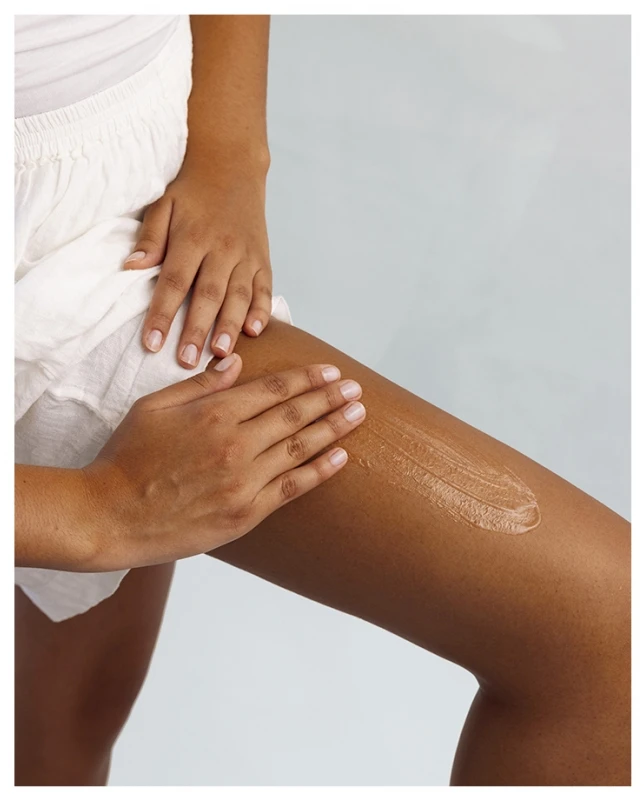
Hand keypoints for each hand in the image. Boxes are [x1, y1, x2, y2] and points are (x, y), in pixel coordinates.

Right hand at [82, 357, 365, 570]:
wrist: (109, 516)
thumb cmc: (127, 458)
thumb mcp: (154, 407)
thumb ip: (199, 384)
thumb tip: (235, 361)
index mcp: (213, 413)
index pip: (273, 389)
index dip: (307, 379)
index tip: (331, 372)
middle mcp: (235, 444)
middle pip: (295, 414)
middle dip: (330, 398)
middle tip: (356, 389)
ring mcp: (243, 481)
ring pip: (300, 448)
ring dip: (334, 428)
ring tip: (359, 414)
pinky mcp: (245, 513)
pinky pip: (292, 487)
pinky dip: (320, 470)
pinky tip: (341, 456)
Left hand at [123, 149, 271, 366]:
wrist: (233, 165)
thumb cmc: (192, 191)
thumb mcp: (163, 205)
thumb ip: (150, 237)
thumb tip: (132, 267)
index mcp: (192, 237)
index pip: (174, 282)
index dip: (162, 314)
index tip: (151, 344)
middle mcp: (222, 249)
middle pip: (208, 295)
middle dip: (197, 330)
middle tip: (187, 361)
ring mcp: (246, 255)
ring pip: (238, 296)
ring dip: (230, 326)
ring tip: (221, 354)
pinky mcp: (264, 260)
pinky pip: (264, 288)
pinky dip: (262, 310)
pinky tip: (255, 331)